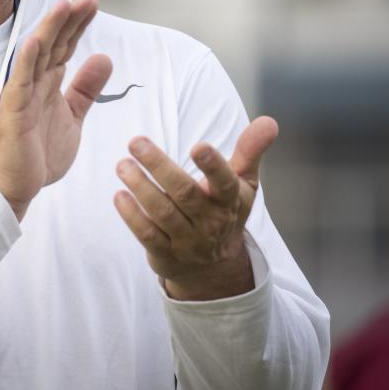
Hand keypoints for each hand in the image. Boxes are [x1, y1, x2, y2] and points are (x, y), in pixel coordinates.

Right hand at [0, 0, 112, 220]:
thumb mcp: (73, 117)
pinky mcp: (13, 112)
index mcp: (48, 83)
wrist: (17, 186)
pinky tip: (33, 43)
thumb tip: (104, 58)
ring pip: (36, 56)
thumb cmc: (40, 153)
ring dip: (49, 31)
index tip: (91, 3)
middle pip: (53, 44)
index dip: (78, 25)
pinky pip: (19, 83)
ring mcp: (21, 95)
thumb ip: (86, 89)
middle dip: (68, 20)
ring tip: (63, 7)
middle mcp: (34, 83)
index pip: (65, 46)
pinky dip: (25, 62)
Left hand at [114, 116, 278, 300]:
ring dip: (140, 187)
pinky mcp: (165, 254)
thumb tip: (269, 121)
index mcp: (229, 200)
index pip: (224, 183)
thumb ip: (250, 150)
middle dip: (159, 166)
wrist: (214, 268)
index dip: (213, 166)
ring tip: (122, 164)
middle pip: (184, 193)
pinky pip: (147, 235)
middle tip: (136, 142)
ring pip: (162, 212)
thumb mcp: (242, 183)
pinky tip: (119, 195)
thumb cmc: (225, 212)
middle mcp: (209, 221)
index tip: (198, 146)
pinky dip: (132, 216)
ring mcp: (187, 240)